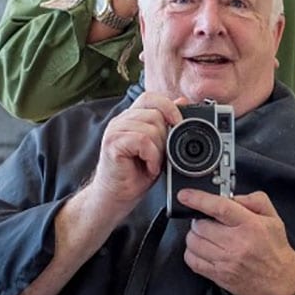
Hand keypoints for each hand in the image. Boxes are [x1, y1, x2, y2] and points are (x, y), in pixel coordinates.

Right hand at [89, 92, 180, 215]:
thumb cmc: (136, 174)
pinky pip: (143, 140)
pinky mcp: (112, 143)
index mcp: (131, 117)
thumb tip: (182, 102)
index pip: (151, 97)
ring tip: (153, 163)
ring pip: (151, 128)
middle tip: (161, 156)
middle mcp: (121, 120)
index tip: (179, 123)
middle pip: (155, 114)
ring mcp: (115, 131)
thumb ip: (167, 124)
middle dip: (166, 137)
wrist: (116, 197)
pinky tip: (148, 167)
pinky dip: (152, 156)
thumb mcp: (159, 147)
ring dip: (159, 150)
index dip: (168, 107)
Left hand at [180, 189, 294, 294]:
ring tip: (206, 236)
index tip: (186, 195)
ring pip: (194, 243)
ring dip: (195, 236)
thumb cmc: (276, 249)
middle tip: (207, 222)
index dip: (198, 199)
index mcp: (250, 225)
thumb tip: (232, 197)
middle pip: (201, 225)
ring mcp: (226, 261)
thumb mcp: (273, 218)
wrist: (282, 281)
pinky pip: (193, 261)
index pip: (219, 208)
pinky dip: (192, 253)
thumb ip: (254, 201)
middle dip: (199, 220)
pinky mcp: (220, 276)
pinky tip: (203, 250)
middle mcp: (237, 243)